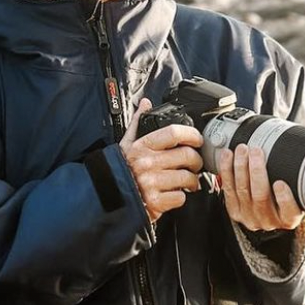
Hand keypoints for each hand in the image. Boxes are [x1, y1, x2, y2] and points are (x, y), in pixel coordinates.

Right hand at [120, 99, 203, 223]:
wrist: (107, 199)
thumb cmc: (120, 170)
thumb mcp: (125, 144)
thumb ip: (137, 123)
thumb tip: (145, 103)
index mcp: (142, 146)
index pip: (173, 133)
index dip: (191, 134)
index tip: (197, 139)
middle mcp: (147, 163)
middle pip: (186, 155)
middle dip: (196, 161)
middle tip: (195, 164)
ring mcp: (151, 183)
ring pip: (187, 177)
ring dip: (192, 180)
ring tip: (189, 181)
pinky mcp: (155, 202)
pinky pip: (180, 197)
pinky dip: (181, 197)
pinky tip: (175, 193)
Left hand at [216, 145, 303, 232]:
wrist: (270, 212)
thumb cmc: (285, 198)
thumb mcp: (297, 193)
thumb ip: (296, 180)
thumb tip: (298, 152)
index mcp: (289, 219)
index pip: (289, 211)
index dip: (284, 198)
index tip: (280, 183)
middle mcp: (269, 221)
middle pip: (260, 196)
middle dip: (256, 171)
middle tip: (256, 151)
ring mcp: (250, 217)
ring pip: (242, 191)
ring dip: (240, 166)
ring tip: (242, 150)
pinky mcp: (234, 212)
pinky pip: (228, 190)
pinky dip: (226, 170)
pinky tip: (228, 156)